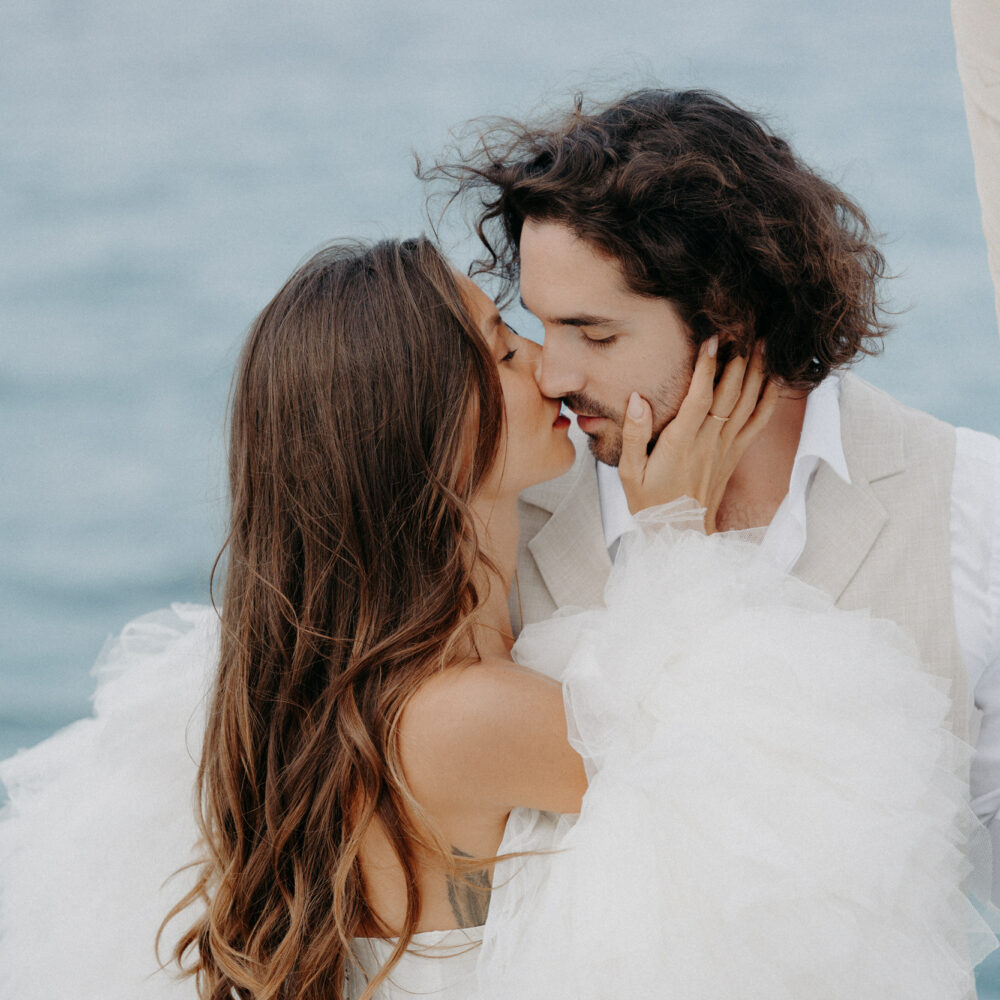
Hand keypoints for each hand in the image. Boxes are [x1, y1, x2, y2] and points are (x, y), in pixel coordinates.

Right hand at [617, 337, 778, 532]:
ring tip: (764, 342)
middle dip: (739, 358)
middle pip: (730, 393)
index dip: (706, 366)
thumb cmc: (650, 504)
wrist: (679, 535)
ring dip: (758, 371)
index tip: (711, 338)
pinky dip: (769, 399)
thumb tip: (637, 399)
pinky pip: (758, 423)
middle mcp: (709, 441)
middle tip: (745, 327)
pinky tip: (775, 378)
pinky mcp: (735, 455)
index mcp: (681, 443)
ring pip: (748, 403)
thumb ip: (636, 435)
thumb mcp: (629, 473)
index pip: (699, 397)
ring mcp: (726, 448)